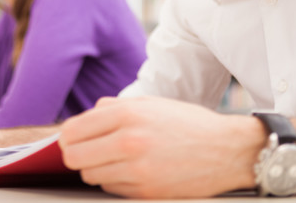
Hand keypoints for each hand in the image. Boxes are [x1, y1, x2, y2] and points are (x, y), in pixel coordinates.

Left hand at [58, 96, 264, 198]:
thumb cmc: (187, 124)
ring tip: (115, 160)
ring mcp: (137, 169)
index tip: (72, 139)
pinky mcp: (146, 192)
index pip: (73, 130)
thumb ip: (112, 108)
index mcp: (128, 114)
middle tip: (87, 152)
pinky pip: (111, 189)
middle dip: (76, 155)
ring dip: (96, 169)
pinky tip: (132, 171)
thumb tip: (81, 121)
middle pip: (74, 156)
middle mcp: (129, 141)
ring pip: (90, 175)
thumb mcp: (150, 103)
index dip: (67, 137)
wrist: (227, 150)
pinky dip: (115, 182)